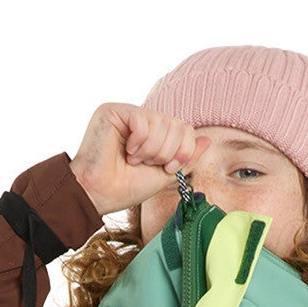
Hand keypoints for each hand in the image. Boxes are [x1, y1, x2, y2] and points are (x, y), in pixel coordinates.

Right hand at [72, 104, 212, 216]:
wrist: (100, 195)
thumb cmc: (126, 188)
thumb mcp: (164, 174)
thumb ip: (186, 158)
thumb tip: (207, 140)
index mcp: (152, 132)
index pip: (184, 128)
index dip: (183, 151)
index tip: (166, 168)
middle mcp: (140, 119)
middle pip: (176, 124)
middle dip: (167, 152)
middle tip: (147, 164)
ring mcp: (127, 113)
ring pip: (161, 122)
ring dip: (152, 150)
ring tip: (134, 160)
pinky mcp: (113, 111)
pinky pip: (142, 120)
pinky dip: (139, 143)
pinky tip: (126, 152)